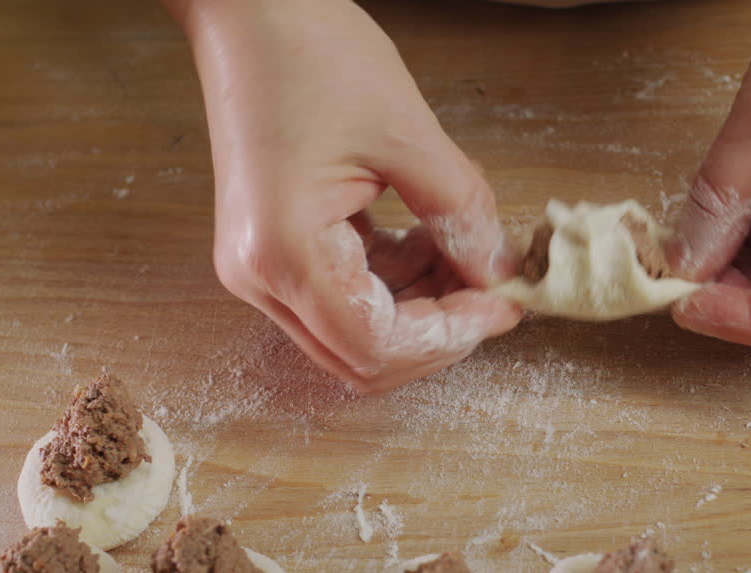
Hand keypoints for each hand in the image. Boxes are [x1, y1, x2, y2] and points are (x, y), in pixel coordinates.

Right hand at [166, 0, 519, 391]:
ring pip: (355, 336)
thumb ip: (461, 214)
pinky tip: (428, 244)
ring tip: (465, 255)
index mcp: (283, 252)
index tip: (503, 305)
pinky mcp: (271, 253)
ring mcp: (259, 269)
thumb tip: (499, 275)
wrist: (247, 10)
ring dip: (420, 309)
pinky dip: (395, 286)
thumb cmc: (311, 52)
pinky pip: (342, 300)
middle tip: (491, 289)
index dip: (450, 336)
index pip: (377, 345)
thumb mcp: (408, 132)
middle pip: (362, 359)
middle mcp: (259, 277)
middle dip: (437, 332)